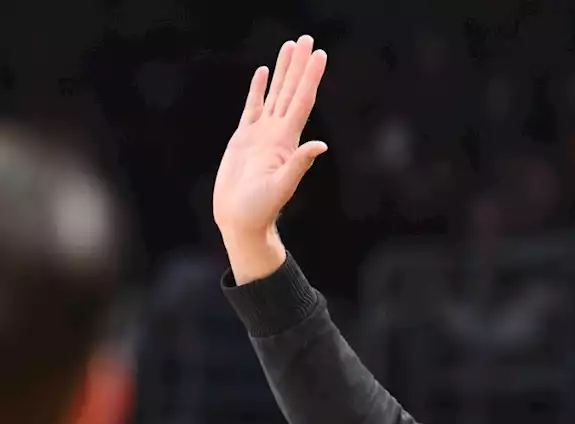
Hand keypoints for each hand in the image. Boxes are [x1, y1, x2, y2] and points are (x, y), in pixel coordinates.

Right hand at [213, 35, 327, 280]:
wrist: (241, 221)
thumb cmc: (260, 209)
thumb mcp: (282, 187)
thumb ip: (299, 164)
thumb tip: (320, 145)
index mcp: (287, 141)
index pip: (302, 101)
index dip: (311, 77)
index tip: (320, 54)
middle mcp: (278, 133)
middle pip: (291, 91)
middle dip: (299, 65)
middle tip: (306, 39)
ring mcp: (261, 135)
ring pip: (274, 94)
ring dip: (283, 71)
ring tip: (289, 47)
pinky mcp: (244, 139)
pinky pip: (253, 107)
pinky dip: (258, 89)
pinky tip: (263, 73)